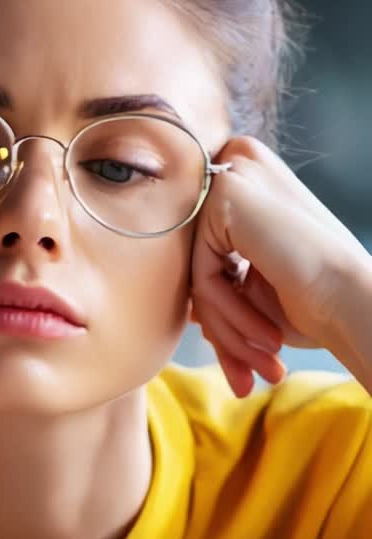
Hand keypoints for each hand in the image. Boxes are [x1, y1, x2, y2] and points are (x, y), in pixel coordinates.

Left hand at [189, 135, 369, 397]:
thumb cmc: (317, 299)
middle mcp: (237, 161)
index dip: (221, 314)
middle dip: (222, 329)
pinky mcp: (225, 194)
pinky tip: (267, 338)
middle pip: (197, 260)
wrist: (357, 301)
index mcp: (246, 176)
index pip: (204, 251)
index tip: (241, 361)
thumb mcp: (252, 290)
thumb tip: (184, 306)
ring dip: (229, 332)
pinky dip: (230, 317)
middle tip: (246, 378)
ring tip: (262, 365)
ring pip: (197, 273)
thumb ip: (215, 284)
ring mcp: (230, 172)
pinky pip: (202, 275)